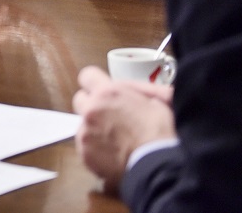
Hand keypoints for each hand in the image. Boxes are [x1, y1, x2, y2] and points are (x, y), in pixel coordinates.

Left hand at [72, 66, 176, 193]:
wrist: (158, 166)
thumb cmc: (161, 135)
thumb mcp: (159, 100)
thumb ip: (140, 90)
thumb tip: (133, 87)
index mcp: (107, 93)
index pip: (87, 76)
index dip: (95, 82)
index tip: (101, 90)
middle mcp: (91, 110)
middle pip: (80, 99)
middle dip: (92, 105)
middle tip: (110, 115)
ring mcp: (85, 132)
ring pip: (83, 124)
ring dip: (95, 128)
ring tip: (117, 139)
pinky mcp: (84, 152)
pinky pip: (85, 146)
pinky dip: (95, 149)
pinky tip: (113, 153)